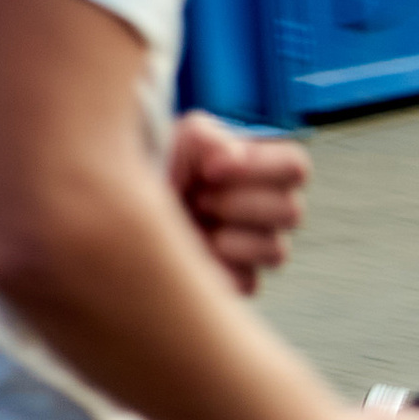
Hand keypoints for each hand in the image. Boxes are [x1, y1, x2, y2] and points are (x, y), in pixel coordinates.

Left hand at [168, 113, 309, 295]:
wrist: (123, 213)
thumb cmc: (155, 173)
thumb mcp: (177, 142)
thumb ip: (210, 138)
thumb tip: (233, 159)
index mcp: (261, 169)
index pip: (296, 167)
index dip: (261, 168)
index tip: (212, 169)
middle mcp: (267, 209)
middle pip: (291, 212)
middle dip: (238, 204)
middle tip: (198, 199)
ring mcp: (257, 248)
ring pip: (276, 250)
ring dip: (230, 237)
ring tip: (194, 227)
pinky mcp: (239, 281)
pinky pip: (250, 281)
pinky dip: (218, 266)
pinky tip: (193, 253)